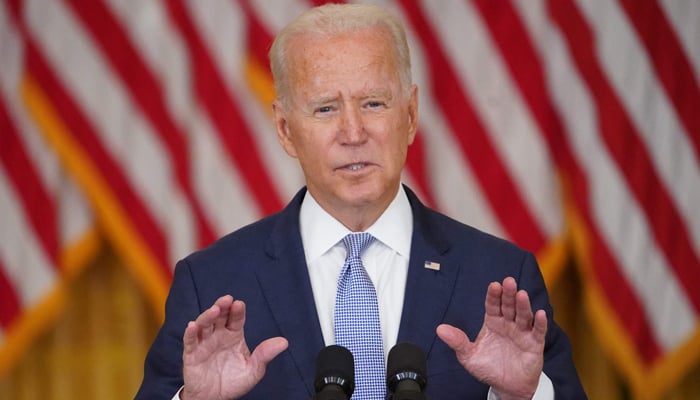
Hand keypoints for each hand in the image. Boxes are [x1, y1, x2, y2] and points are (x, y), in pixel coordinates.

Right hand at [181, 295, 287, 399]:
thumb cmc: (234, 382)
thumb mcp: (254, 369)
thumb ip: (265, 354)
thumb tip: (284, 342)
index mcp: (234, 335)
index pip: (236, 318)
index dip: (237, 311)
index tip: (239, 304)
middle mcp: (218, 336)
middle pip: (219, 316)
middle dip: (222, 306)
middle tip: (227, 299)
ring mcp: (204, 344)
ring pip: (204, 325)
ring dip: (208, 316)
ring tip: (215, 310)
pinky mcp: (192, 355)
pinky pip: (189, 341)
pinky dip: (190, 333)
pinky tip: (193, 325)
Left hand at [436, 277, 546, 399]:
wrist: (506, 387)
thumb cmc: (488, 368)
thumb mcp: (469, 356)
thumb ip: (457, 341)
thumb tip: (440, 329)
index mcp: (492, 322)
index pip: (492, 305)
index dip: (493, 295)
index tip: (493, 285)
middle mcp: (508, 324)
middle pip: (509, 306)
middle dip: (508, 294)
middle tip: (509, 281)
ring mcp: (522, 333)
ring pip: (523, 315)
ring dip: (523, 305)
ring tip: (521, 294)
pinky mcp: (534, 344)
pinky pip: (538, 332)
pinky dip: (540, 323)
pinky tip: (539, 314)